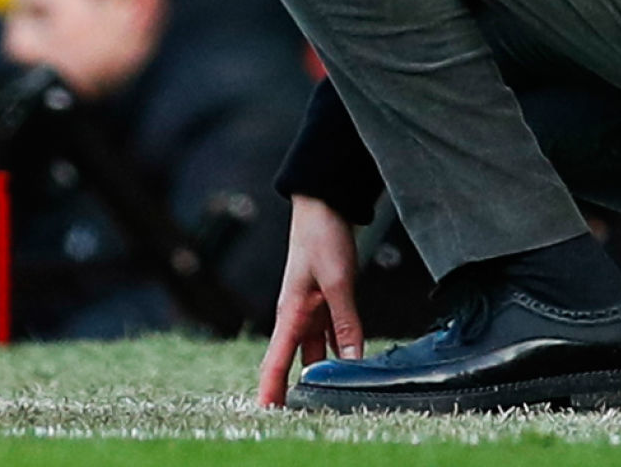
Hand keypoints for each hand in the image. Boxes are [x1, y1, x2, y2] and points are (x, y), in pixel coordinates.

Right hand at [257, 196, 363, 406]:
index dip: (270, 390)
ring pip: (315, 352)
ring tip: (329, 399)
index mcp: (289, 313)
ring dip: (320, 373)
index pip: (275, 362)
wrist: (324, 204)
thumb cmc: (321, 236)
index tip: (268, 415)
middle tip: (302, 416)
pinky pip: (331, 336)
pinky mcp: (325, 303)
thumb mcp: (338, 281)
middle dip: (293, 391)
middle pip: (292, 363)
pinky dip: (339, 352)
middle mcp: (296, 316)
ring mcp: (310, 310)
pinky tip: (350, 365)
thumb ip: (346, 322)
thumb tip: (352, 360)